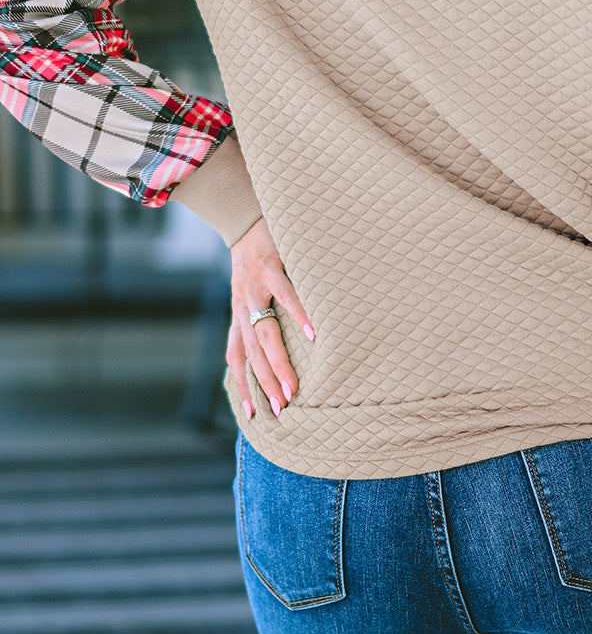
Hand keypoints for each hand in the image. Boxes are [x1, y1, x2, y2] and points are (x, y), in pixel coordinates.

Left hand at [226, 216, 314, 419]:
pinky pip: (285, 294)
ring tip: (293, 386)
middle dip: (266, 383)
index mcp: (239, 315)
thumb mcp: (251, 292)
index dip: (242, 386)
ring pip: (264, 332)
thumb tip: (277, 350)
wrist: (245, 218)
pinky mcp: (268, 266)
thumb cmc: (257, 260)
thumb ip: (261, 317)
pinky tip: (313, 333)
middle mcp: (242, 305)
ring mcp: (253, 287)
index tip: (254, 416)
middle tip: (282, 408)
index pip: (237, 358)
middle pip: (252, 353)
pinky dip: (299, 315)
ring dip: (278, 362)